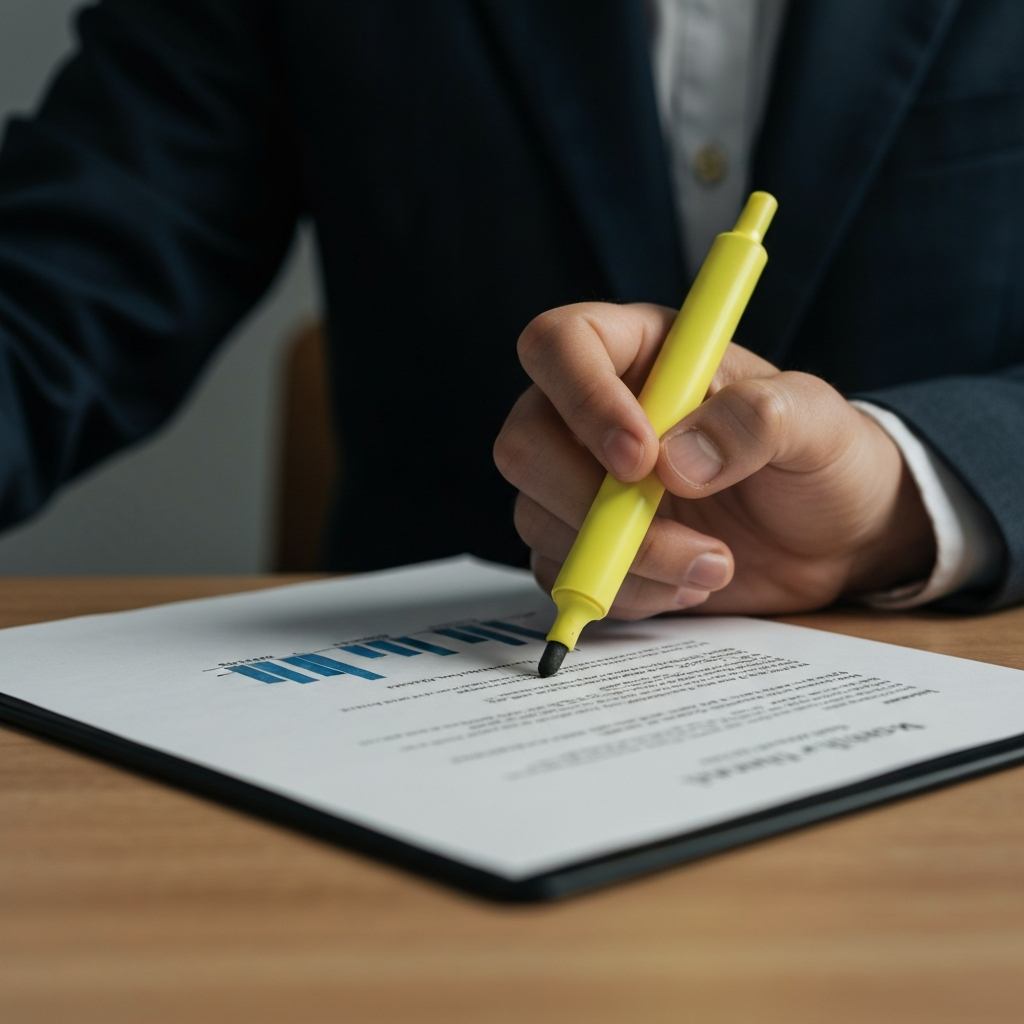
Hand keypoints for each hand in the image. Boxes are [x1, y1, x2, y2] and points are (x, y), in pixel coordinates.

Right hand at [493, 302, 935, 616]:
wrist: (836, 539)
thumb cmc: (823, 458)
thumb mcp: (818, 424)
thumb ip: (759, 420)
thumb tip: (677, 460)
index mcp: (640, 353)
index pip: (560, 345)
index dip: (582, 397)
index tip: (639, 458)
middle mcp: (593, 414)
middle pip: (525, 443)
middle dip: (588, 501)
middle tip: (672, 528)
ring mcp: (582, 484)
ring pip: (538, 517)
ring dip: (623, 557)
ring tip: (713, 564)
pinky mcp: (588, 547)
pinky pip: (564, 574)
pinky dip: (625, 592)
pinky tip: (689, 584)